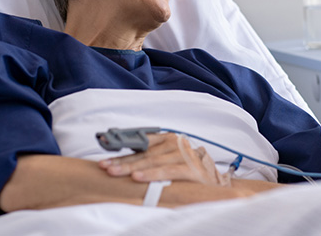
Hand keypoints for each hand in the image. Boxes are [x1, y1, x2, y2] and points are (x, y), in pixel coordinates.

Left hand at [98, 133, 229, 185]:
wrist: (214, 182)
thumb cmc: (187, 171)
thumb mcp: (168, 160)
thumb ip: (150, 158)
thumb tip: (122, 161)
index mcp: (168, 139)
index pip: (140, 144)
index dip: (121, 150)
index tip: (105, 155)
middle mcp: (176, 143)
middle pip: (144, 153)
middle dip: (122, 161)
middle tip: (105, 167)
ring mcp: (184, 155)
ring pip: (153, 161)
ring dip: (132, 167)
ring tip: (115, 172)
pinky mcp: (191, 168)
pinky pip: (167, 171)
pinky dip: (151, 175)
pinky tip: (138, 178)